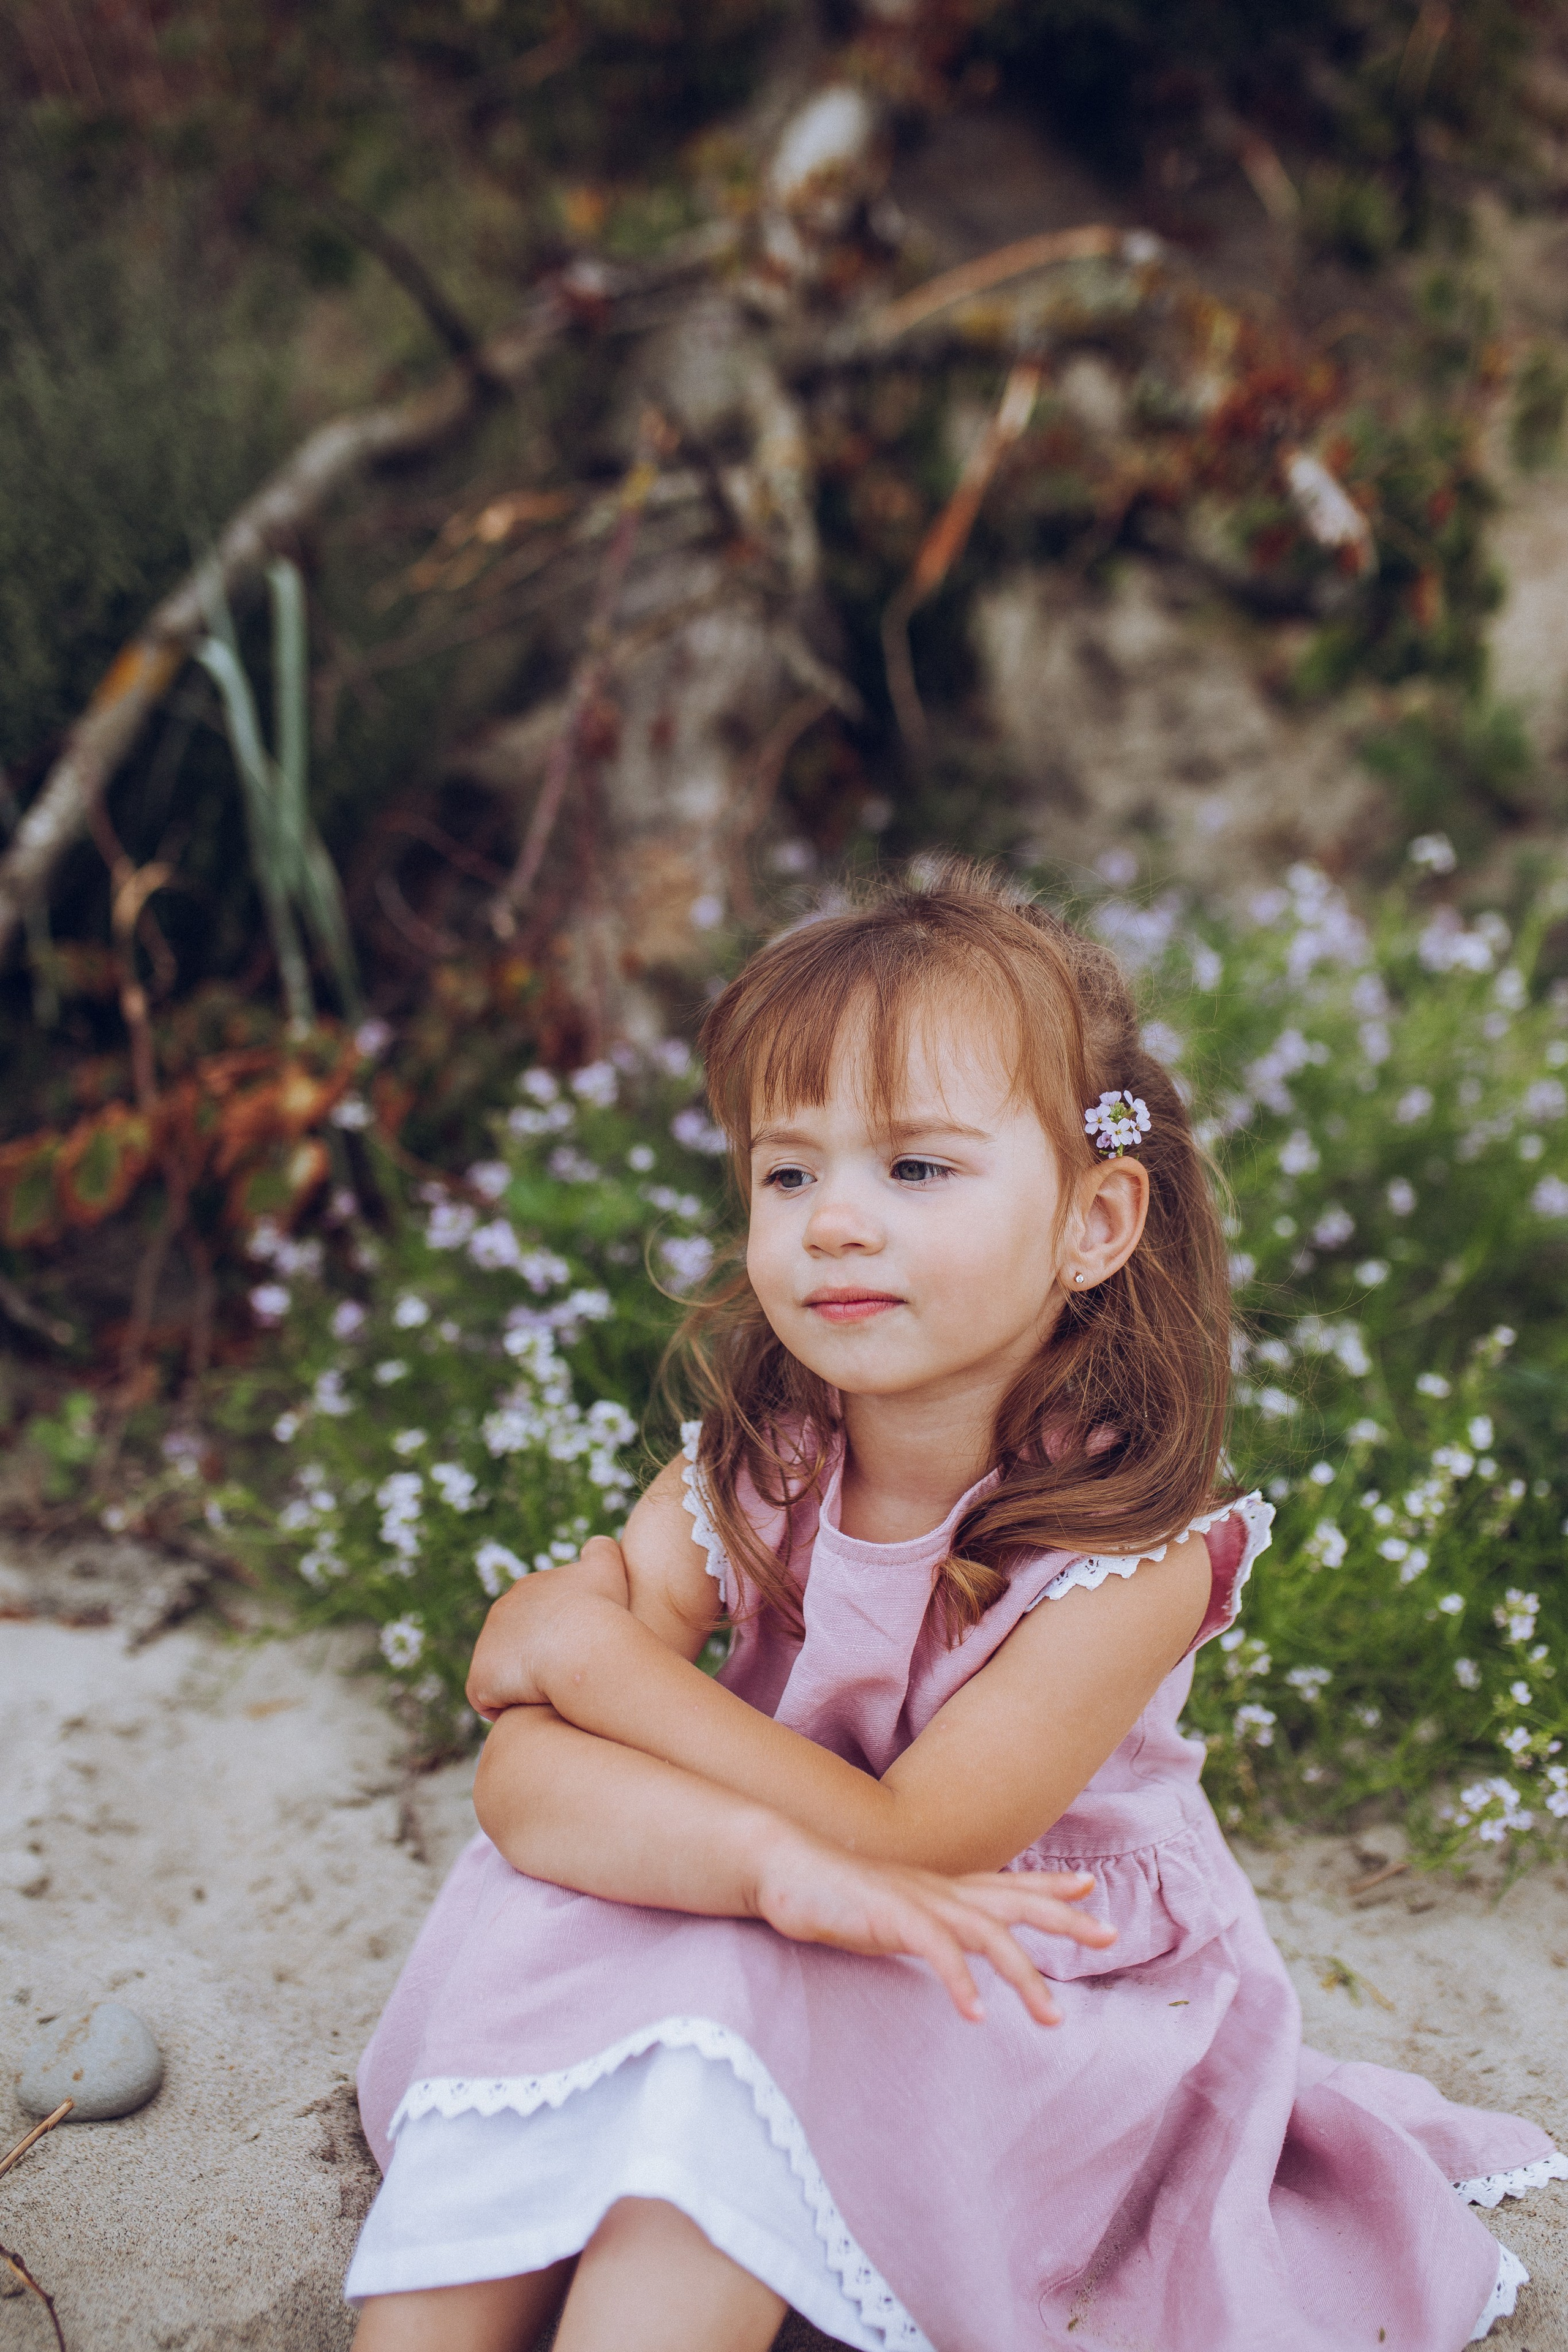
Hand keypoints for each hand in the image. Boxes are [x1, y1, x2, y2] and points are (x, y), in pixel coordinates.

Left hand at [466, 1537, 629, 1719]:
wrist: (579, 1643)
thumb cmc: (600, 1608)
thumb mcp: (608, 1566)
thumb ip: (601, 1550)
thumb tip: (596, 1546)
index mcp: (528, 1588)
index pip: (536, 1614)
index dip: (557, 1633)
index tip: (577, 1647)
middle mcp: (500, 1611)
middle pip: (516, 1641)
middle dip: (536, 1657)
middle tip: (565, 1675)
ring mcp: (485, 1645)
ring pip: (504, 1671)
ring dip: (522, 1683)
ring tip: (552, 1696)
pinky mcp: (479, 1679)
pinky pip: (490, 1700)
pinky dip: (509, 1706)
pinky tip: (533, 1709)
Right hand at [751, 1830, 1115, 2025]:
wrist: (782, 1867)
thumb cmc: (832, 1895)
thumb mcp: (889, 1912)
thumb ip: (922, 1924)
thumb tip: (943, 1942)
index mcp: (939, 1889)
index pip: (1004, 1885)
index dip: (1047, 1888)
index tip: (1088, 1891)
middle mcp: (939, 1890)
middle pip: (1013, 1904)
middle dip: (1062, 1920)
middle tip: (1108, 1936)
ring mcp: (918, 1901)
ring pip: (988, 1934)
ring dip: (1024, 1976)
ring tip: (1052, 2018)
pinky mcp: (891, 1917)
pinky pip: (937, 1950)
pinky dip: (960, 1981)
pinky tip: (975, 2013)